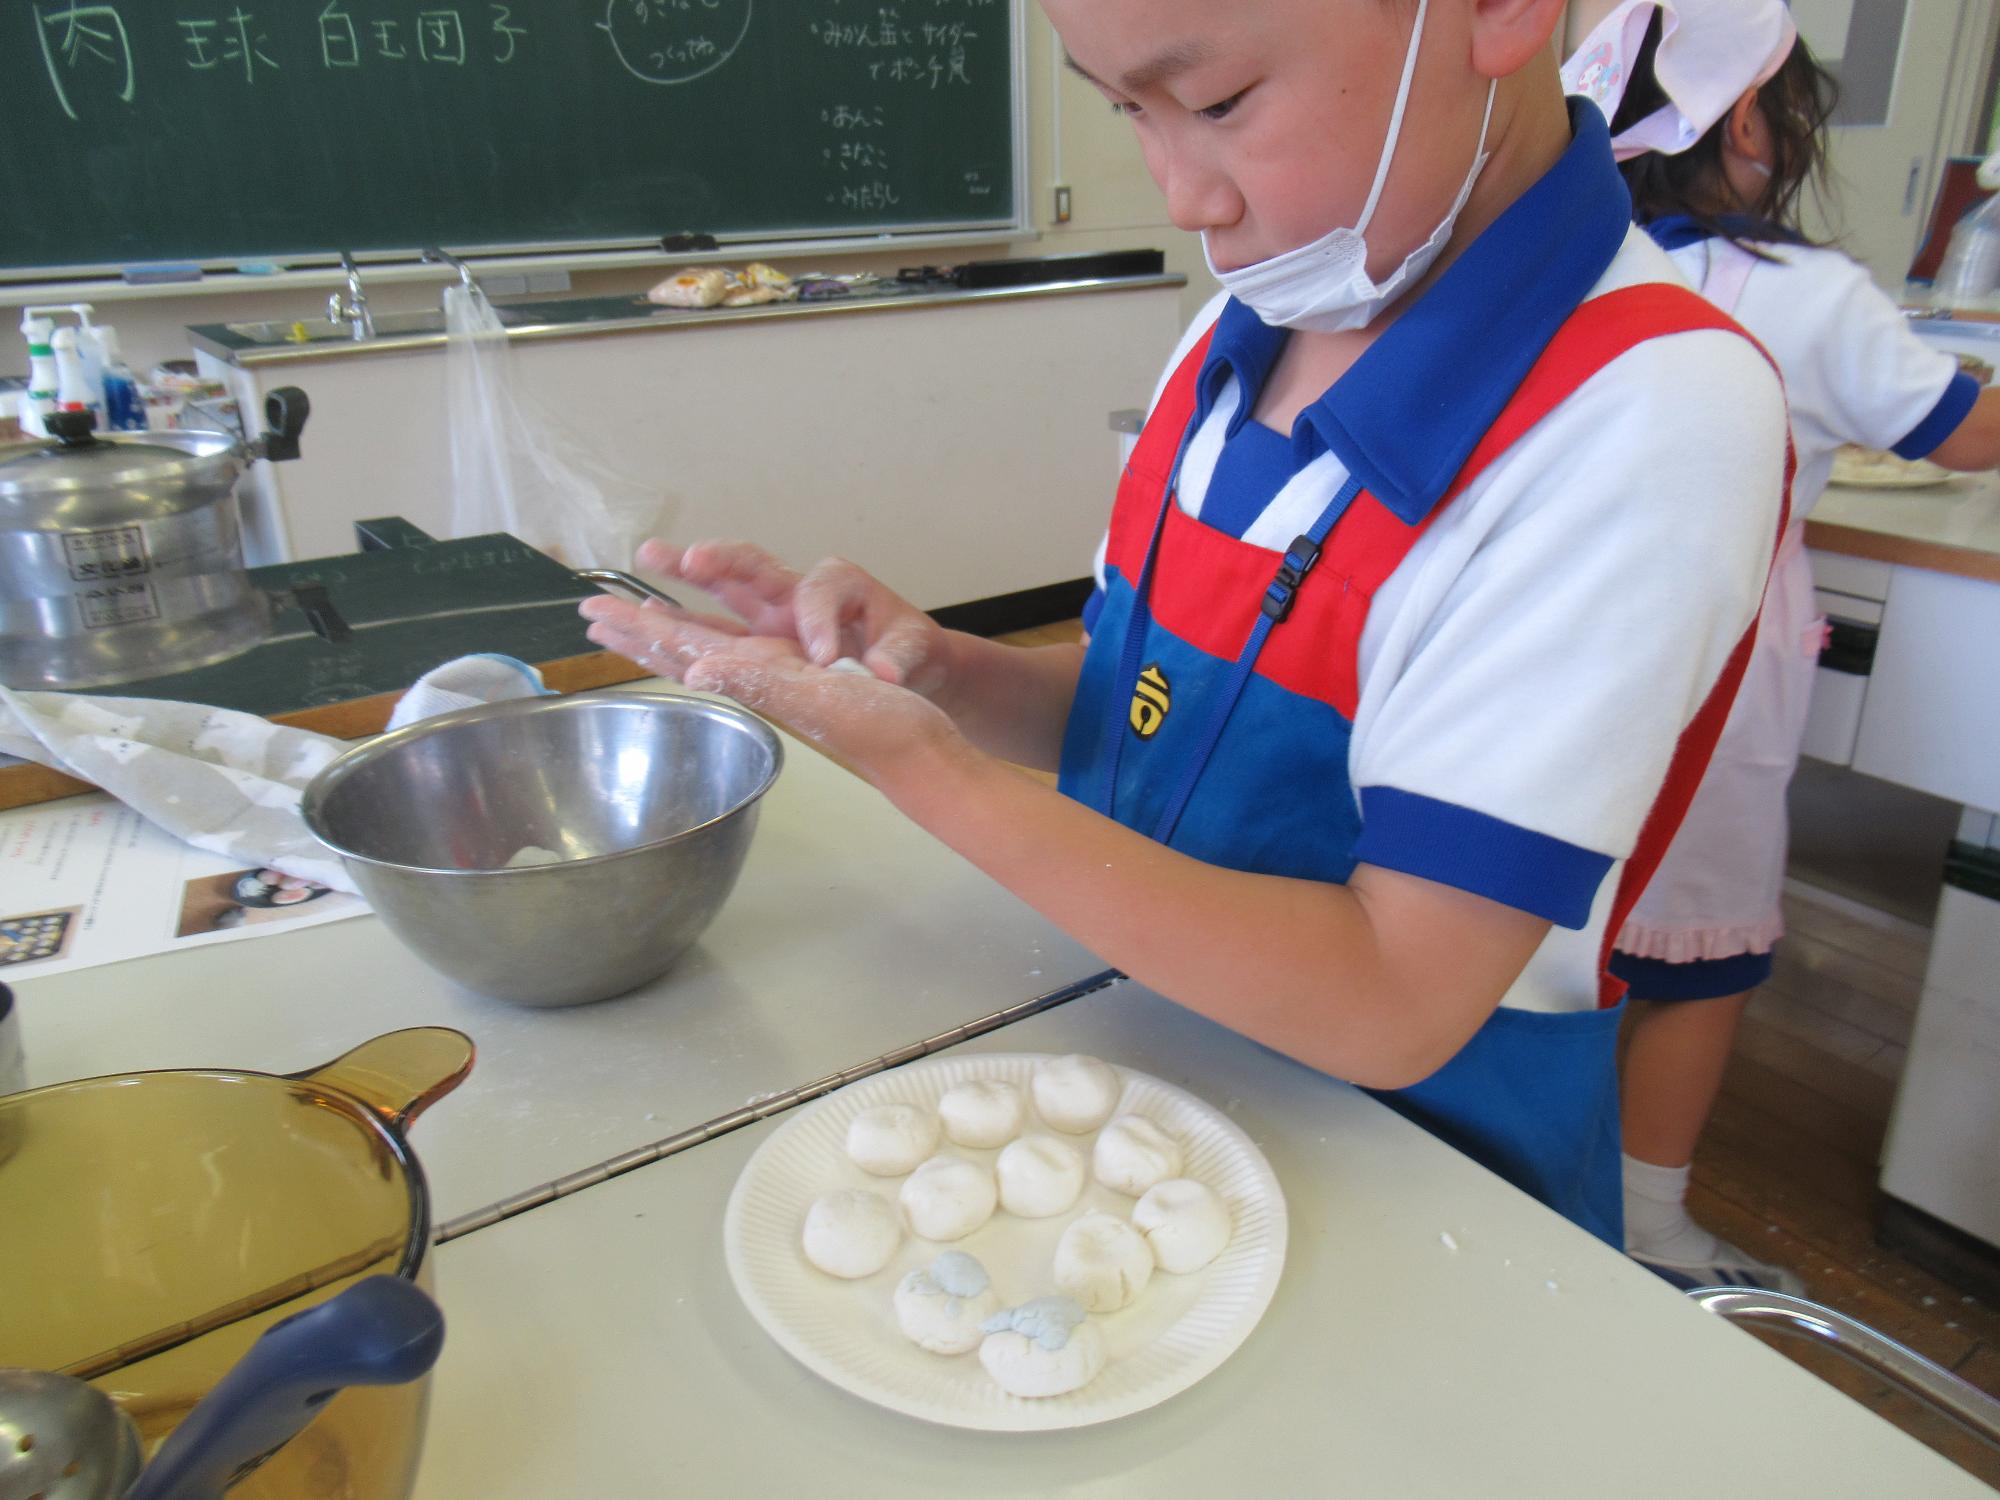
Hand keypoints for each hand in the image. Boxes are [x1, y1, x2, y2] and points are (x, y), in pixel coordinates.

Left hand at [580, 583, 962, 782]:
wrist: (921, 756)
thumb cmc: (879, 726)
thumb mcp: (819, 700)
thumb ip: (759, 685)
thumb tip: (695, 674)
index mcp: (758, 673)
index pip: (684, 646)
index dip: (639, 629)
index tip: (593, 615)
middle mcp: (760, 677)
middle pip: (685, 650)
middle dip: (639, 632)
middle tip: (590, 617)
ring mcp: (779, 681)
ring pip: (708, 654)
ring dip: (667, 636)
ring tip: (633, 626)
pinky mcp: (804, 683)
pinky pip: (742, 658)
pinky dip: (714, 644)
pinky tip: (708, 649)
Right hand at [628, 539, 952, 698]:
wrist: (906, 660)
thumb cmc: (908, 648)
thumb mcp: (914, 649)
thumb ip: (899, 656)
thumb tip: (886, 671)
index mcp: (841, 586)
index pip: (820, 593)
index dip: (819, 621)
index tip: (827, 658)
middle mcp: (796, 593)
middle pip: (751, 567)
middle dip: (718, 562)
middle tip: (684, 558)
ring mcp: (772, 615)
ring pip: (721, 592)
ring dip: (683, 577)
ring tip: (644, 560)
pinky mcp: (759, 641)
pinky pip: (714, 629)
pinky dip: (681, 626)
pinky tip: (644, 623)